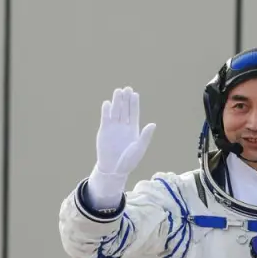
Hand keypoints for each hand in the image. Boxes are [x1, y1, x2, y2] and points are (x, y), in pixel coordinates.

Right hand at [87, 87, 156, 209]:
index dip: (134, 104)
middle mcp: (123, 126)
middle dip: (126, 99)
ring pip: (115, 111)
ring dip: (117, 102)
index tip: (135, 94)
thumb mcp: (139, 149)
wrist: (113, 169)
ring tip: (118, 91)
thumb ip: (145, 136)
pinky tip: (107, 103)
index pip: (134, 113)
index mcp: (134, 129)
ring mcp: (113, 127)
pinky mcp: (104, 130)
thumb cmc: (128, 161)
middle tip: (127, 88)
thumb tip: (153, 124)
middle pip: (125, 109)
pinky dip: (106, 111)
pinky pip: (105, 118)